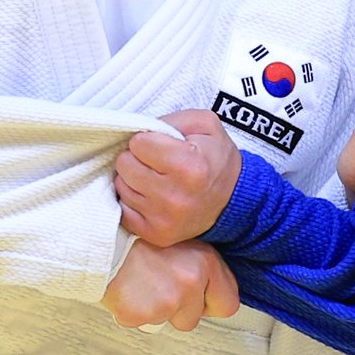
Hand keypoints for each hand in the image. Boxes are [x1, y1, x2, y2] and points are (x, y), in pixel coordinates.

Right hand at [102, 239, 238, 330]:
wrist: (105, 236)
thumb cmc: (143, 236)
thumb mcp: (184, 239)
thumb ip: (202, 266)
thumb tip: (211, 291)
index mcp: (205, 264)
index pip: (228, 304)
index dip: (211, 302)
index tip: (198, 297)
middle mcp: (189, 284)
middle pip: (193, 319)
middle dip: (179, 310)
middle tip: (162, 285)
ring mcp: (166, 303)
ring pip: (166, 322)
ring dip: (157, 310)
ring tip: (143, 282)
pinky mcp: (141, 316)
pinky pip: (142, 323)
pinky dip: (136, 311)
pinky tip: (130, 289)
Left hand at [116, 109, 241, 246]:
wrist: (232, 200)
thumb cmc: (215, 158)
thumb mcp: (205, 124)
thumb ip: (171, 119)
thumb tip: (139, 129)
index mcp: (189, 165)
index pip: (138, 143)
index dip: (148, 139)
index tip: (160, 144)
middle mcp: (174, 195)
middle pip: (125, 165)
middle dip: (137, 158)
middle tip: (155, 162)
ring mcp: (163, 219)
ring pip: (121, 186)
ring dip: (134, 179)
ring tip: (155, 179)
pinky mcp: (156, 234)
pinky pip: (123, 210)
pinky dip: (133, 200)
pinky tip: (151, 196)